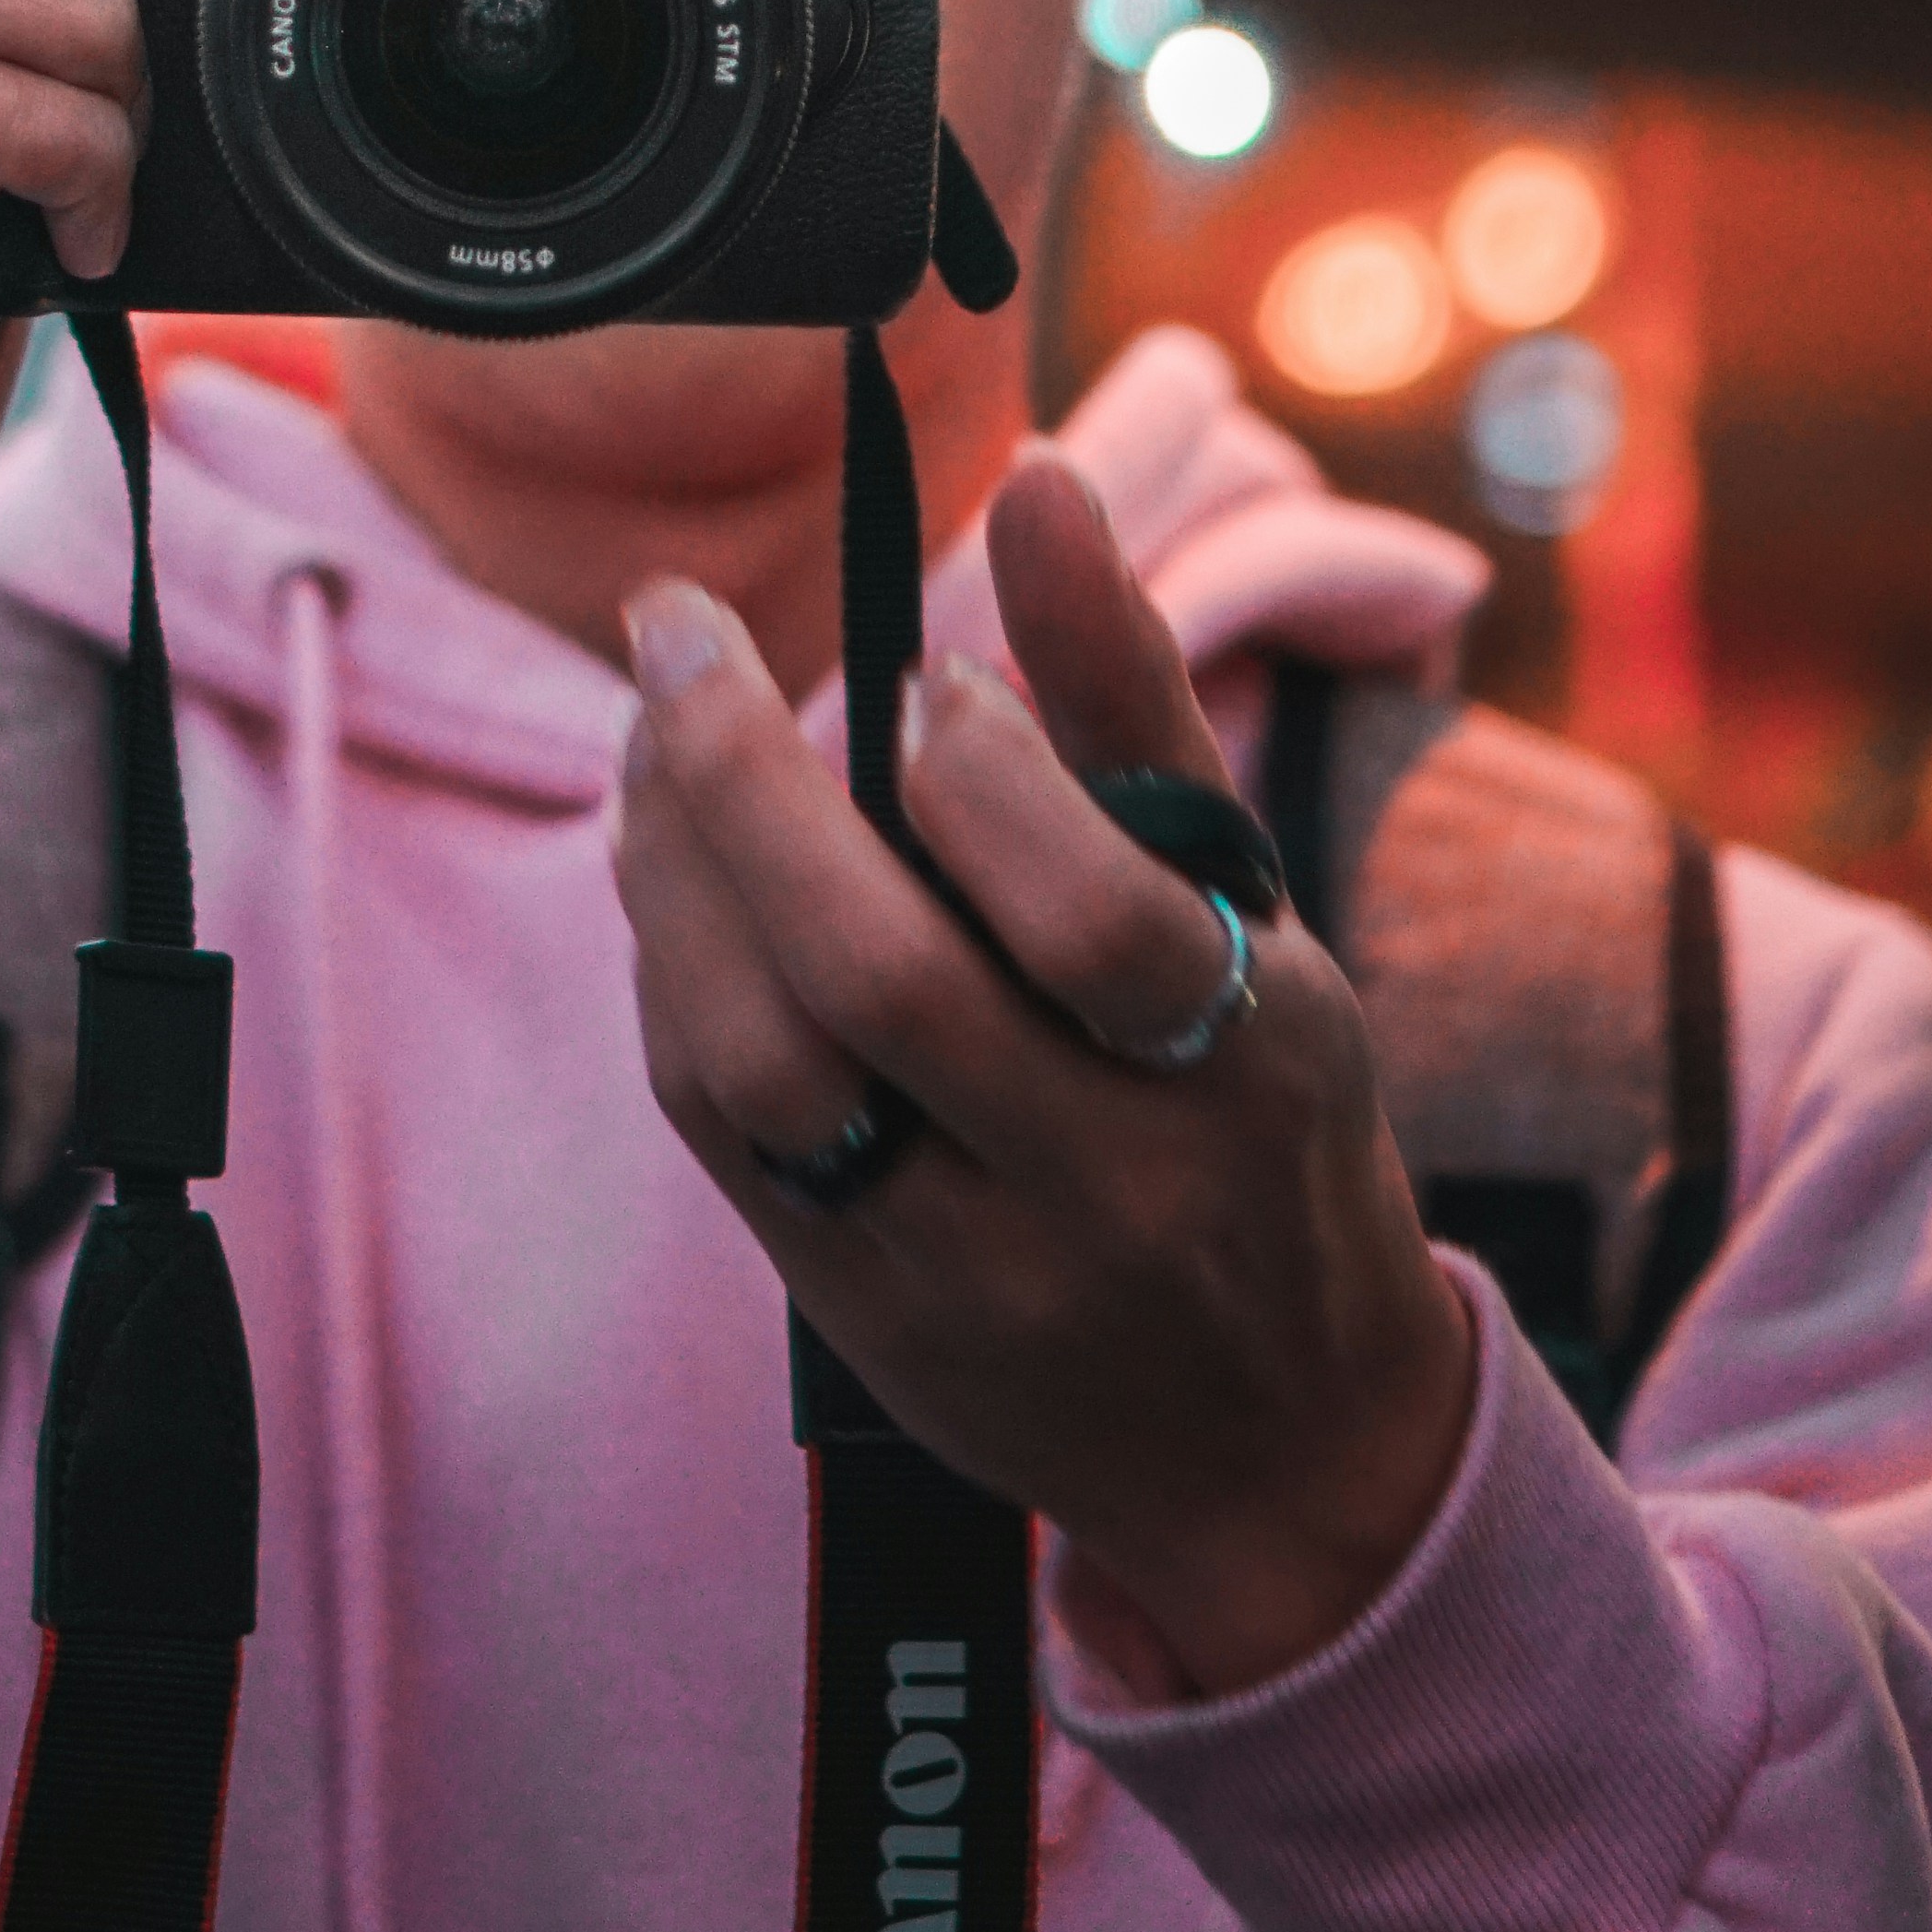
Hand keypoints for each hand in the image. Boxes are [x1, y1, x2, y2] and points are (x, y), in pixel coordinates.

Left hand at [613, 454, 1474, 1700]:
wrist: (1279, 1450)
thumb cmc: (1262, 1115)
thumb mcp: (1253, 912)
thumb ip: (1130, 693)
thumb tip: (1044, 481)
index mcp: (1253, 1068)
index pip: (1102, 920)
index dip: (990, 779)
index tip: (921, 675)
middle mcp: (1117, 1189)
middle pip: (889, 982)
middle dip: (749, 779)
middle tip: (677, 631)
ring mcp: (975, 1273)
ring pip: (772, 1064)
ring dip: (677, 872)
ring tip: (652, 735)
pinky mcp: (863, 1318)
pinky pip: (725, 1127)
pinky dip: (676, 970)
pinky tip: (669, 865)